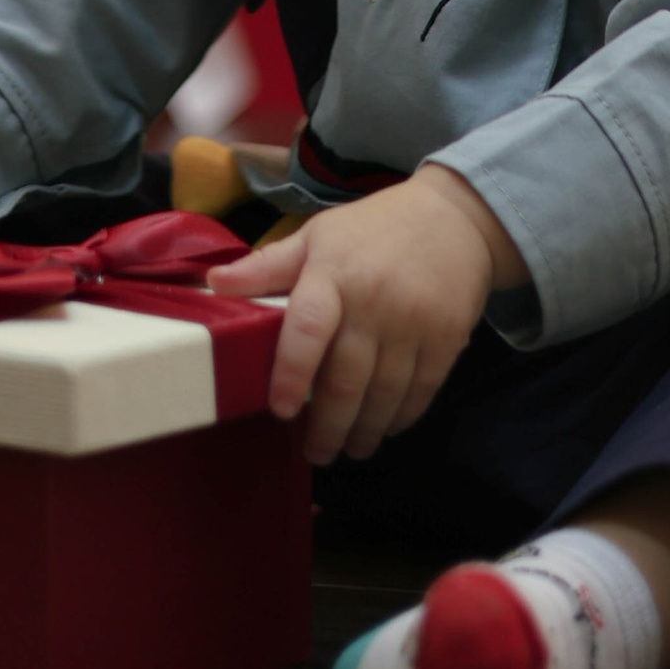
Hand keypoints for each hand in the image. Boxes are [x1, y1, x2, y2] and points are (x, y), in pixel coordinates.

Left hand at [205, 167, 524, 465]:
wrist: (456, 216)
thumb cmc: (374, 228)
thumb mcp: (319, 235)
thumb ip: (268, 266)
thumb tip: (213, 284)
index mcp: (334, 272)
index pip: (309, 328)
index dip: (293, 373)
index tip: (281, 410)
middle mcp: (374, 301)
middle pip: (346, 378)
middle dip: (328, 426)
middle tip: (315, 452)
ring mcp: (414, 323)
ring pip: (384, 394)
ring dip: (363, 430)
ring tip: (349, 448)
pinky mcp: (447, 338)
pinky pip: (421, 390)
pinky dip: (400, 417)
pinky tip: (385, 427)